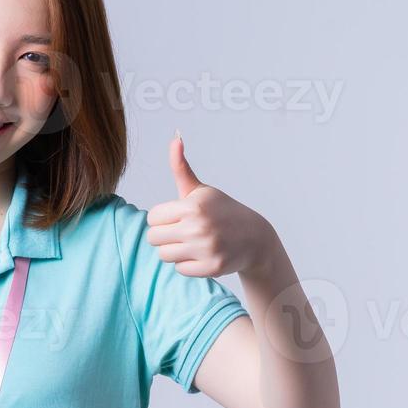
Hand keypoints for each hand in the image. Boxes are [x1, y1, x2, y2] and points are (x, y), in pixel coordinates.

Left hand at [146, 131, 273, 277]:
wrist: (254, 238)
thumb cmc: (222, 211)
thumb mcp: (201, 190)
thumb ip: (181, 168)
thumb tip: (175, 138)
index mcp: (193, 206)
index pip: (152, 219)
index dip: (162, 219)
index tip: (176, 218)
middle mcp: (198, 227)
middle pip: (154, 239)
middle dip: (164, 236)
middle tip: (181, 233)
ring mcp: (206, 249)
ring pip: (164, 256)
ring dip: (174, 251)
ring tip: (190, 243)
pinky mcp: (211, 268)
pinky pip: (179, 269)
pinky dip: (187, 264)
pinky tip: (201, 255)